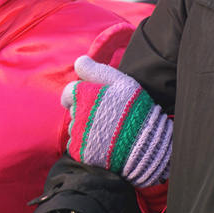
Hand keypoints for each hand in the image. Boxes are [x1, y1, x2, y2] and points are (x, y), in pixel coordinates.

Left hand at [62, 56, 170, 186]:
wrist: (144, 143)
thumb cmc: (135, 108)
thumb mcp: (121, 82)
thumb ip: (96, 70)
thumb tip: (79, 60)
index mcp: (82, 95)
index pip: (69, 92)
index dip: (80, 94)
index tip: (93, 99)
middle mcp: (76, 114)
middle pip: (73, 110)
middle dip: (85, 110)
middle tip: (106, 114)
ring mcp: (77, 135)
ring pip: (75, 128)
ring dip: (86, 127)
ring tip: (107, 129)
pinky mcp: (80, 152)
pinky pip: (77, 145)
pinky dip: (87, 143)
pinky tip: (103, 141)